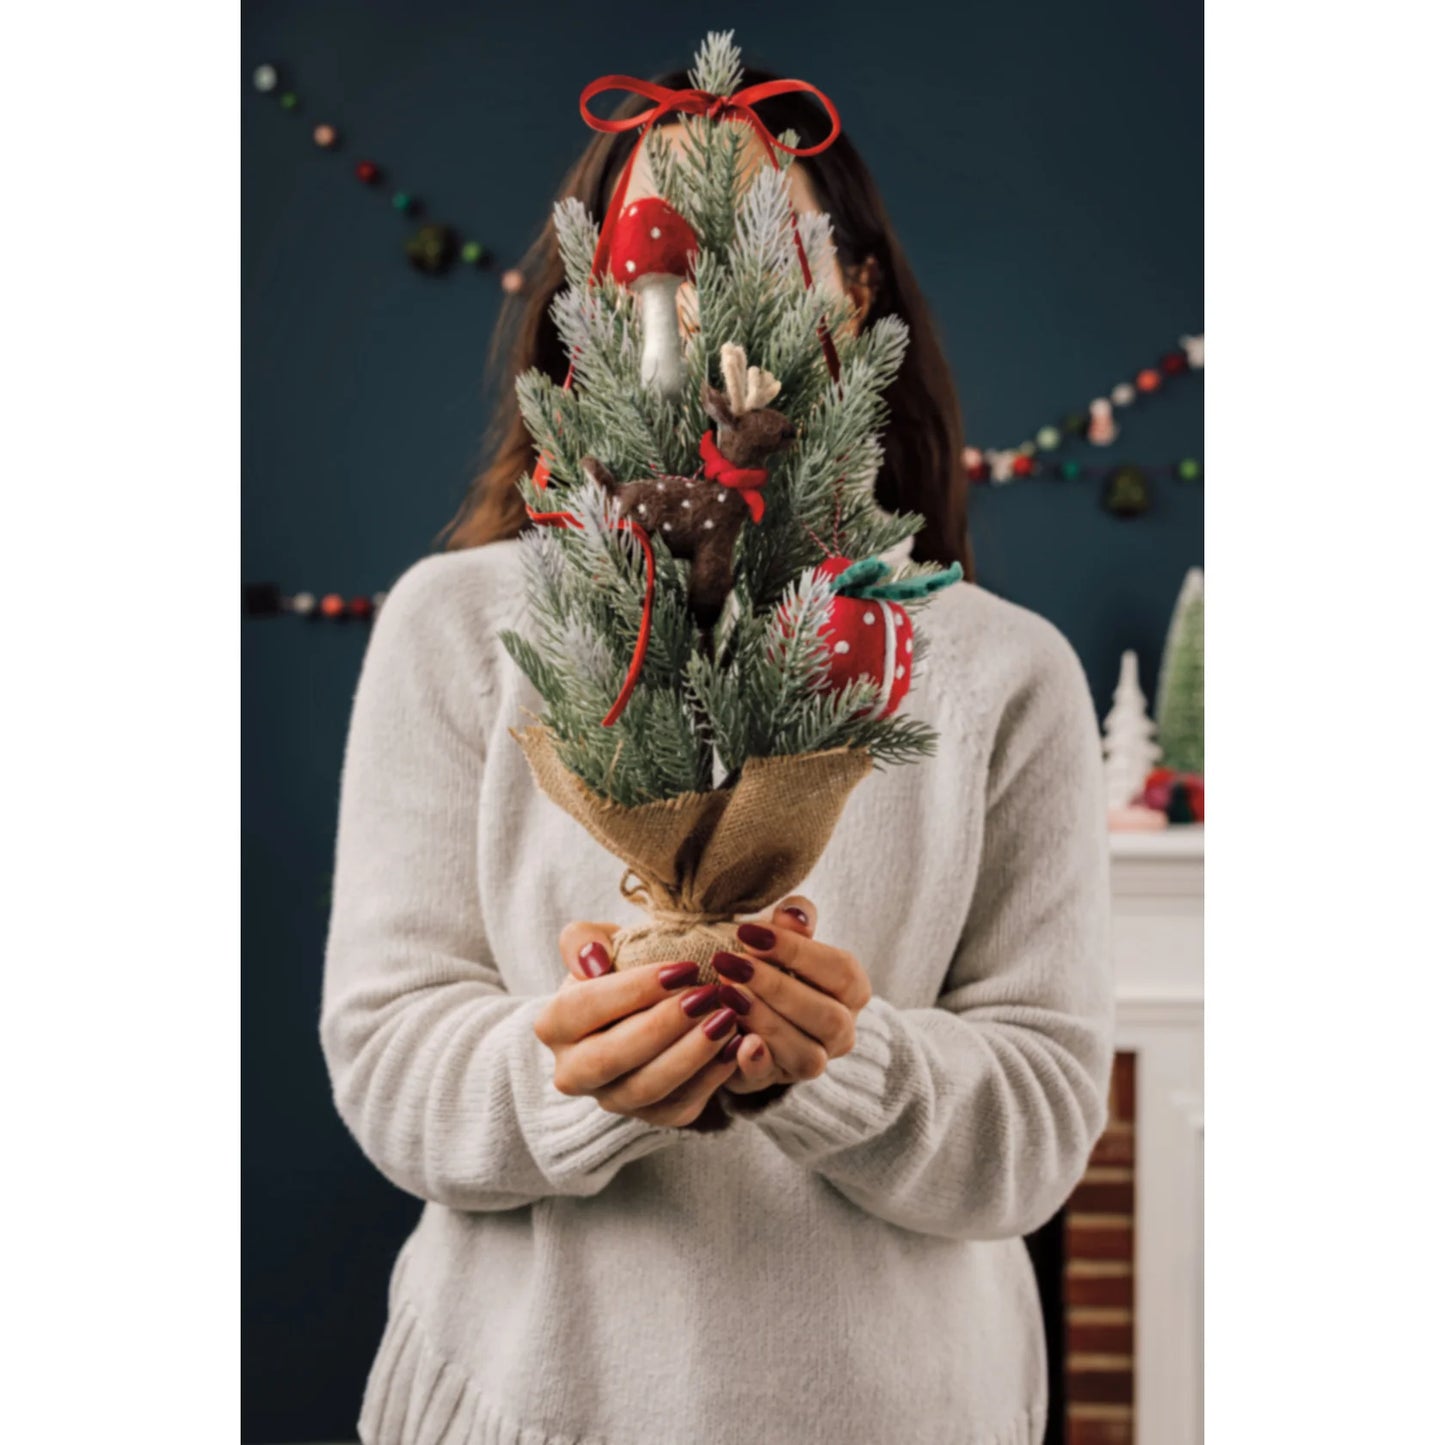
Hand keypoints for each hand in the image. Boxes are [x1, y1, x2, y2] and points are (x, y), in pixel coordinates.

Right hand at [533, 921, 743, 1127]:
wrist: (642, 1007)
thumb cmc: (618, 968)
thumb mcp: (599, 942)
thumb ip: (583, 940)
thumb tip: (594, 961)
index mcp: (553, 1025)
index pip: (585, 1008)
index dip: (634, 989)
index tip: (682, 968)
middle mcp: (573, 1071)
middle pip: (612, 1057)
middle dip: (664, 1026)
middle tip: (708, 996)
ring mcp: (611, 1099)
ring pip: (648, 1088)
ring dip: (691, 1054)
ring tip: (727, 1019)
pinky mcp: (651, 1117)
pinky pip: (680, 1106)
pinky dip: (712, 1077)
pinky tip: (737, 1045)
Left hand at [714, 896, 869, 1096]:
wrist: (747, 1010)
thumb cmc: (771, 964)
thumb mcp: (782, 939)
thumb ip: (793, 923)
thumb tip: (794, 912)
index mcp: (851, 991)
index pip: (841, 971)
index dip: (797, 951)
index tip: (748, 933)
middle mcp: (842, 1031)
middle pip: (827, 1016)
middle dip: (776, 987)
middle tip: (730, 962)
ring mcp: (813, 1061)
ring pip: (806, 1054)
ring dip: (764, 1021)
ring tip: (726, 993)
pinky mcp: (775, 1080)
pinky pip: (770, 1079)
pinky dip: (755, 1062)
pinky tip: (735, 1041)